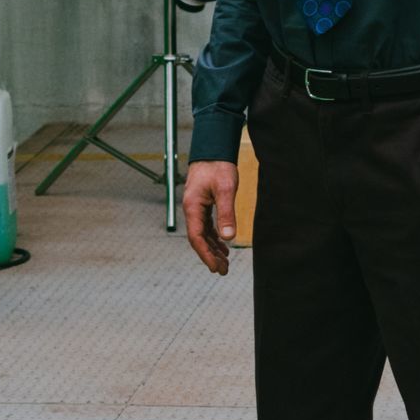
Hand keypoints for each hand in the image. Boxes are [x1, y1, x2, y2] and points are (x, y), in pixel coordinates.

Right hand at [183, 159, 238, 275]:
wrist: (213, 148)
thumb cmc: (218, 166)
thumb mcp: (226, 189)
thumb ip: (226, 213)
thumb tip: (228, 237)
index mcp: (192, 207)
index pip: (196, 238)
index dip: (206, 255)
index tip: (216, 268)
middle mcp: (191, 209)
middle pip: (198, 239)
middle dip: (210, 256)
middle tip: (223, 271)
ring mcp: (196, 207)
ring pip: (202, 233)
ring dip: (213, 248)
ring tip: (225, 262)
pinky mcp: (202, 203)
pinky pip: (206, 225)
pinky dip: (214, 236)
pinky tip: (223, 244)